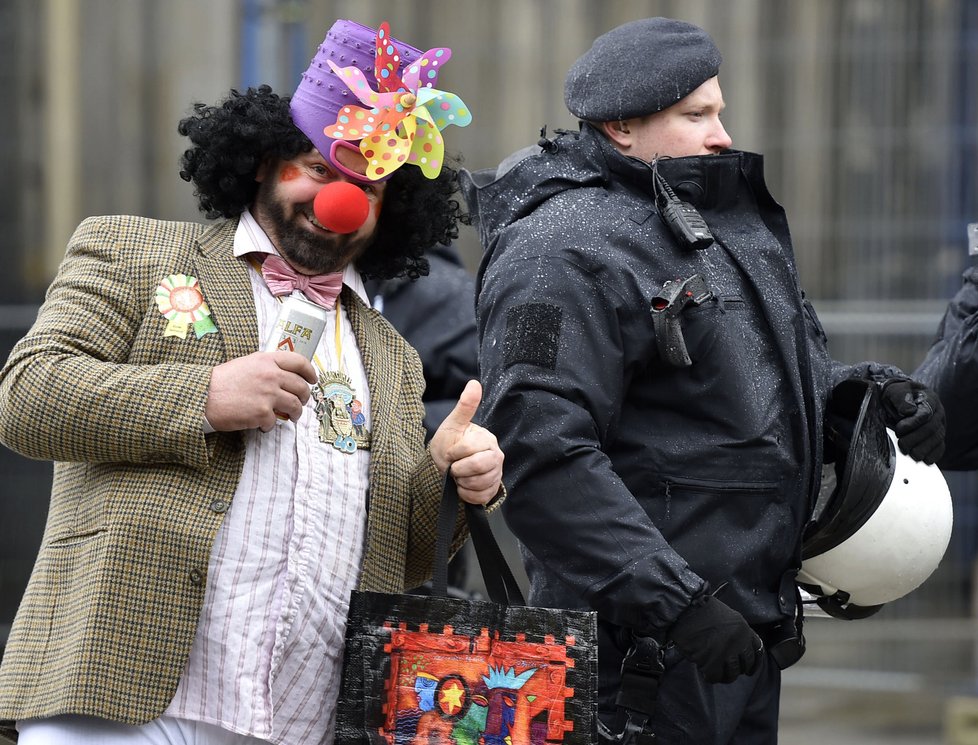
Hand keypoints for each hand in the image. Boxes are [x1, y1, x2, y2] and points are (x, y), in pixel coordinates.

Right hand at [206, 351, 317, 431]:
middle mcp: (271, 375)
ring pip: (295, 406)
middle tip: (301, 402)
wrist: (203, 396)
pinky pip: (276, 422)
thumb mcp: (246, 364)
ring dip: (295, 413)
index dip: (310, 372)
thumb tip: (284, 376)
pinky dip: (271, 425)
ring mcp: (268, 394)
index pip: (299, 362)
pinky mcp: (262, 413)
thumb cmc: (221, 381)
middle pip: (301, 387)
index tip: (313, 380)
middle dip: (305, 397)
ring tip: (291, 416)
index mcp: (267, 360)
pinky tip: (263, 425)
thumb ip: (266, 366)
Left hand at [429, 380, 504, 504]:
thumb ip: (465, 406)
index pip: (469, 449)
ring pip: (479, 484)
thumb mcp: (453, 424)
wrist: (444, 468)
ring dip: (461, 482)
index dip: (453, 453)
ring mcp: (496, 475)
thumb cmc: (449, 444)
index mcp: (488, 440)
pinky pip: (479, 498)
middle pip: (479, 467)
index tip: (449, 453)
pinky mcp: (492, 491)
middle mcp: (496, 456)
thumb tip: (474, 383)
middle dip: (459, 469)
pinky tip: (462, 486)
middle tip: (453, 466)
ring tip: (458, 475)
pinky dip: (466, 494)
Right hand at [668, 594, 762, 683]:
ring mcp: (726, 653)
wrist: (684, 610)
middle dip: (738, 670)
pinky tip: (706, 672)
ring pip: (732, 673)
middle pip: (745, 664)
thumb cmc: (701, 609)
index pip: (757, 650)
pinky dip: (710, 677)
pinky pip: (715, 677)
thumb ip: (735, 630)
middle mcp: (738, 642)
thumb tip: (737, 646)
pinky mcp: (712, 662)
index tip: (749, 669)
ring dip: (725, 676)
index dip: (754, 663)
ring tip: (717, 673)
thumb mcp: (726, 615)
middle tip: (730, 672)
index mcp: (743, 628)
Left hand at [879, 379, 945, 464]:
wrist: (897, 399)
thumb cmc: (896, 395)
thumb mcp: (894, 391)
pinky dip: (933, 455)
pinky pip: (940, 447)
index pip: (926, 414)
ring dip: (923, 449)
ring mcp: (940, 425)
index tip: (899, 429)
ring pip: (937, 439)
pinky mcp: (937, 436)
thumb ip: (901, 397)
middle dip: (915, 439)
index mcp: (929, 399)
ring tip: (909, 452)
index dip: (912, 424)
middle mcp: (938, 412)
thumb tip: (908, 411)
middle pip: (931, 429)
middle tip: (901, 443)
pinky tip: (924, 459)